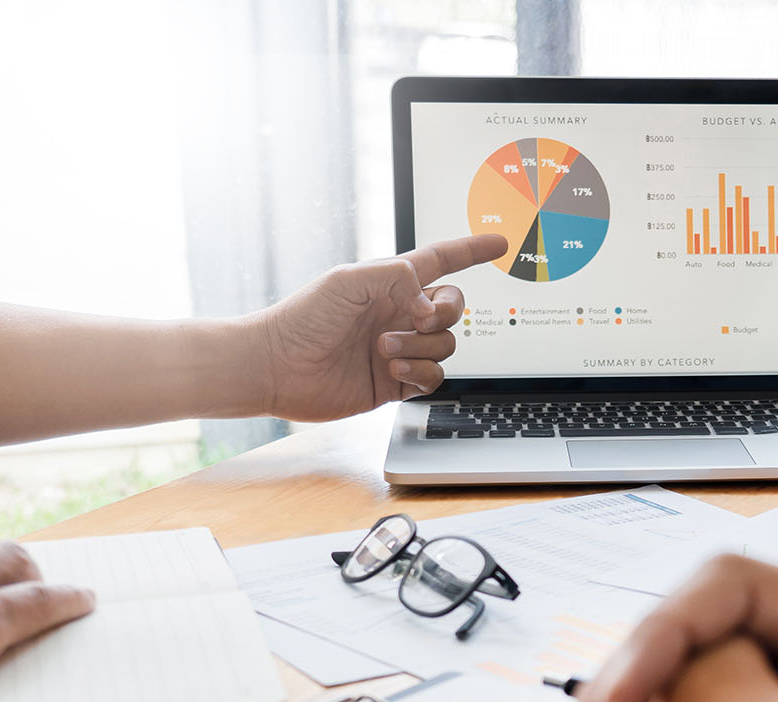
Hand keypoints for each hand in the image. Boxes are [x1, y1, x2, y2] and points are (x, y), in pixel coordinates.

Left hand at [248, 233, 508, 419]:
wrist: (277, 368)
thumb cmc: (303, 317)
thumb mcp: (350, 280)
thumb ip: (398, 278)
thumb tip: (429, 307)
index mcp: (391, 283)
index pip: (442, 260)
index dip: (472, 250)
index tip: (499, 242)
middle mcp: (399, 315)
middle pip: (453, 309)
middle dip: (444, 314)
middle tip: (414, 320)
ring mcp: (400, 349)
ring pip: (446, 346)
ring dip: (421, 348)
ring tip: (384, 350)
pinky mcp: (396, 383)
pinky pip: (433, 378)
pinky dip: (420, 373)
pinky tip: (392, 370)